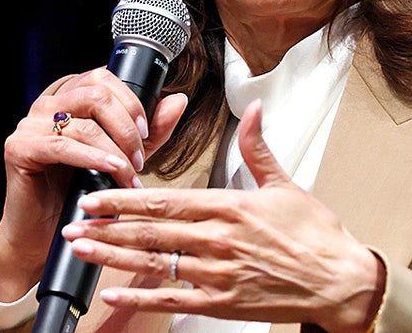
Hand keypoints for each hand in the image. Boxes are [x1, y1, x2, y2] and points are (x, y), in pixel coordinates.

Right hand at [0, 67, 188, 300]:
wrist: (45, 232)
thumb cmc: (80, 193)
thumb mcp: (125, 156)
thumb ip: (151, 131)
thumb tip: (177, 100)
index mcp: (68, 99)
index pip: (102, 77)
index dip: (130, 102)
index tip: (146, 132)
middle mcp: (46, 105)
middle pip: (96, 94)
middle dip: (126, 128)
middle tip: (138, 158)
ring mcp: (29, 125)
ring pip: (84, 123)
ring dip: (115, 151)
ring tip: (128, 174)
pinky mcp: (18, 148)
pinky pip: (61, 146)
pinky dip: (92, 158)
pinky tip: (110, 170)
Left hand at [61, 99, 384, 331]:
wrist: (341, 282)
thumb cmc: (315, 235)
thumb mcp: (285, 185)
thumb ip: (257, 148)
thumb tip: (253, 108)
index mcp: (230, 207)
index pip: (166, 200)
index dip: (126, 199)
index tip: (96, 196)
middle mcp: (219, 240)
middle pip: (151, 232)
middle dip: (106, 227)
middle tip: (70, 224)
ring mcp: (219, 274)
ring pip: (155, 264)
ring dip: (113, 257)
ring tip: (81, 251)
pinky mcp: (223, 303)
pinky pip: (173, 299)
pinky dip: (140, 296)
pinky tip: (112, 294)